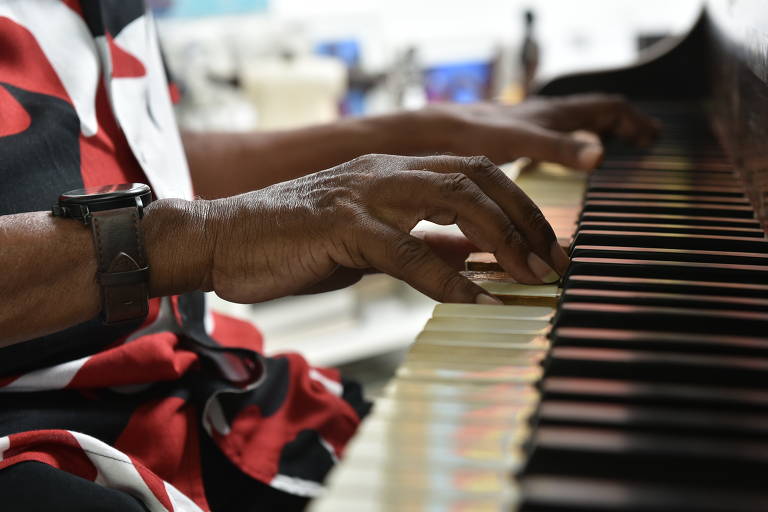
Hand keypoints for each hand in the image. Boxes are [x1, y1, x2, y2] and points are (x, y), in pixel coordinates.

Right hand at [184, 154, 568, 303]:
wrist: (221, 238)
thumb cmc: (292, 243)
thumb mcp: (368, 243)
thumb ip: (418, 243)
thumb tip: (469, 255)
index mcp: (391, 172)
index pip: (474, 172)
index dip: (518, 206)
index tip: (545, 247)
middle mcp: (383, 172)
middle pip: (476, 175)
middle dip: (524, 218)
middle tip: (552, 262)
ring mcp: (362, 193)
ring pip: (452, 197)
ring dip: (500, 237)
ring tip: (528, 275)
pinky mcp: (339, 224)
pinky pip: (406, 248)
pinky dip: (445, 276)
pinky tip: (473, 298)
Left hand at [424, 93, 659, 169]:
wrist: (441, 131)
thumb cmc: (478, 133)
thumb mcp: (524, 142)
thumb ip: (560, 149)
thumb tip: (600, 157)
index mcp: (556, 112)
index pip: (608, 108)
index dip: (633, 121)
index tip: (653, 138)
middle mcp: (548, 114)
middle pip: (596, 113)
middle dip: (624, 125)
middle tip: (644, 142)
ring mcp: (533, 124)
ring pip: (577, 124)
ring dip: (600, 134)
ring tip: (615, 151)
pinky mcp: (518, 137)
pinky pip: (557, 136)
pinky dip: (574, 144)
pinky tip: (568, 159)